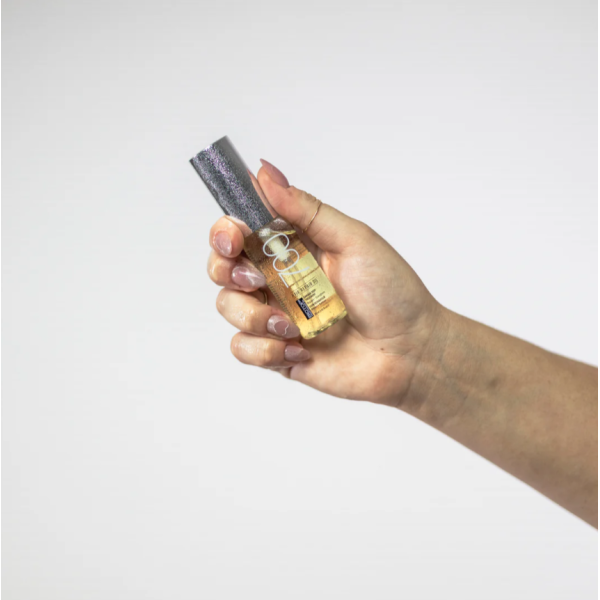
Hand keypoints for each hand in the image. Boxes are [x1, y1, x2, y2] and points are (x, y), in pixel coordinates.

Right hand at [207, 159, 444, 407]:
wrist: (410, 351)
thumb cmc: (391, 292)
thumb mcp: (353, 240)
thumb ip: (306, 209)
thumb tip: (266, 171)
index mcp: (294, 247)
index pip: (241, 230)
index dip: (226, 230)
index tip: (235, 235)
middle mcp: (278, 279)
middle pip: (222, 266)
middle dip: (225, 270)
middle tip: (255, 278)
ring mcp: (275, 316)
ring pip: (228, 307)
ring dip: (252, 316)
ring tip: (291, 326)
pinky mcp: (276, 353)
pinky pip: (242, 349)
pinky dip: (265, 351)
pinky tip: (299, 351)